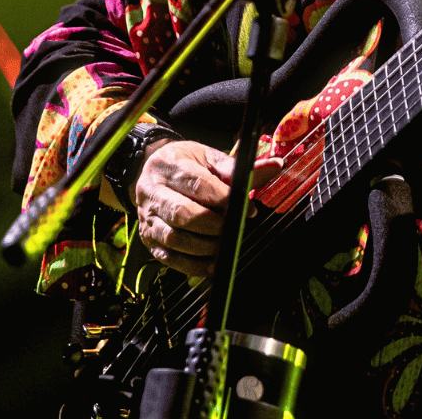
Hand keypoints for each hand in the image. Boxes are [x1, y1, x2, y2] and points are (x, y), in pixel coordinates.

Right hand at [131, 139, 282, 275]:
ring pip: (174, 238)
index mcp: (170, 166)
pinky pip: (169, 258)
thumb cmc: (185, 164)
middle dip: (213, 226)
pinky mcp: (149, 239)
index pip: (198, 185)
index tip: (246, 209)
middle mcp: (153, 192)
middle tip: (234, 228)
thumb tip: (274, 166)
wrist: (152, 171)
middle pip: (182, 214)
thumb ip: (238, 168)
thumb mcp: (208, 157)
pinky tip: (212, 263)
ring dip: (204, 247)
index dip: (224, 199)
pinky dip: (192, 265)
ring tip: (225, 245)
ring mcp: (148, 218)